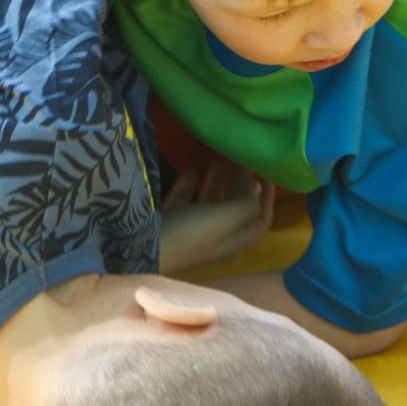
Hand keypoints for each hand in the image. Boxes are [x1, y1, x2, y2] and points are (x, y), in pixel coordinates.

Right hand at [158, 158, 275, 274]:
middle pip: (235, 208)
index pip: (261, 218)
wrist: (139, 249)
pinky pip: (184, 201)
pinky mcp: (170, 223)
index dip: (267, 196)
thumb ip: (246, 204)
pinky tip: (190, 169)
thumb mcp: (225, 218)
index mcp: (234, 240)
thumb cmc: (190, 234)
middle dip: (241, 183)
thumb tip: (255, 190)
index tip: (265, 170)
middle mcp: (216, 237)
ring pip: (210, 202)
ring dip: (217, 180)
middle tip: (240, 156)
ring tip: (218, 156)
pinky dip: (190, 185)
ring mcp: (191, 230)